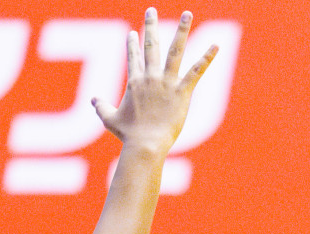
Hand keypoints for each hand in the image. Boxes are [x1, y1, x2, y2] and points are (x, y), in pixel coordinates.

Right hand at [93, 9, 217, 152]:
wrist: (144, 144)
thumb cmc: (128, 135)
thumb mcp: (110, 120)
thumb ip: (101, 107)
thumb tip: (93, 100)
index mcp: (134, 83)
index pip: (134, 58)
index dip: (133, 44)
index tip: (133, 33)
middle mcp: (150, 77)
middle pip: (151, 46)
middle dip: (151, 26)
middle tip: (151, 11)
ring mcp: (166, 83)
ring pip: (175, 51)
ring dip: (182, 30)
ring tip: (187, 13)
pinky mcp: (182, 92)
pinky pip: (196, 71)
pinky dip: (207, 58)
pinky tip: (216, 45)